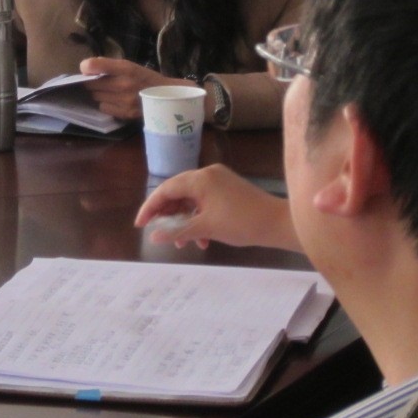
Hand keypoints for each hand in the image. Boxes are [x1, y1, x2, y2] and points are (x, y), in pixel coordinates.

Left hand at [77, 58, 198, 120]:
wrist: (168, 97)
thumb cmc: (146, 78)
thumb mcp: (130, 65)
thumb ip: (108, 65)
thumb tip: (85, 67)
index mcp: (126, 68)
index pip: (94, 66)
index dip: (86, 68)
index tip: (87, 69)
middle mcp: (124, 84)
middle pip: (92, 84)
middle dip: (92, 82)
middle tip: (100, 81)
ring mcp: (124, 101)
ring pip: (96, 96)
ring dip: (99, 94)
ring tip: (109, 91)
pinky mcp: (125, 114)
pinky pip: (104, 108)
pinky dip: (106, 104)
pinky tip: (115, 101)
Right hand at [134, 163, 298, 251]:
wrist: (277, 223)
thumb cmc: (240, 223)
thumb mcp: (206, 228)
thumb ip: (177, 230)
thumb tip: (153, 237)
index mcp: (200, 179)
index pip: (166, 189)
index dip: (150, 207)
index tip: (140, 225)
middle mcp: (207, 174)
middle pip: (178, 192)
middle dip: (167, 215)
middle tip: (159, 233)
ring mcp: (219, 180)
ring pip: (192, 199)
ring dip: (184, 220)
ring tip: (182, 243)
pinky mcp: (228, 189)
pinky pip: (205, 201)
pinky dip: (199, 218)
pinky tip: (202, 239)